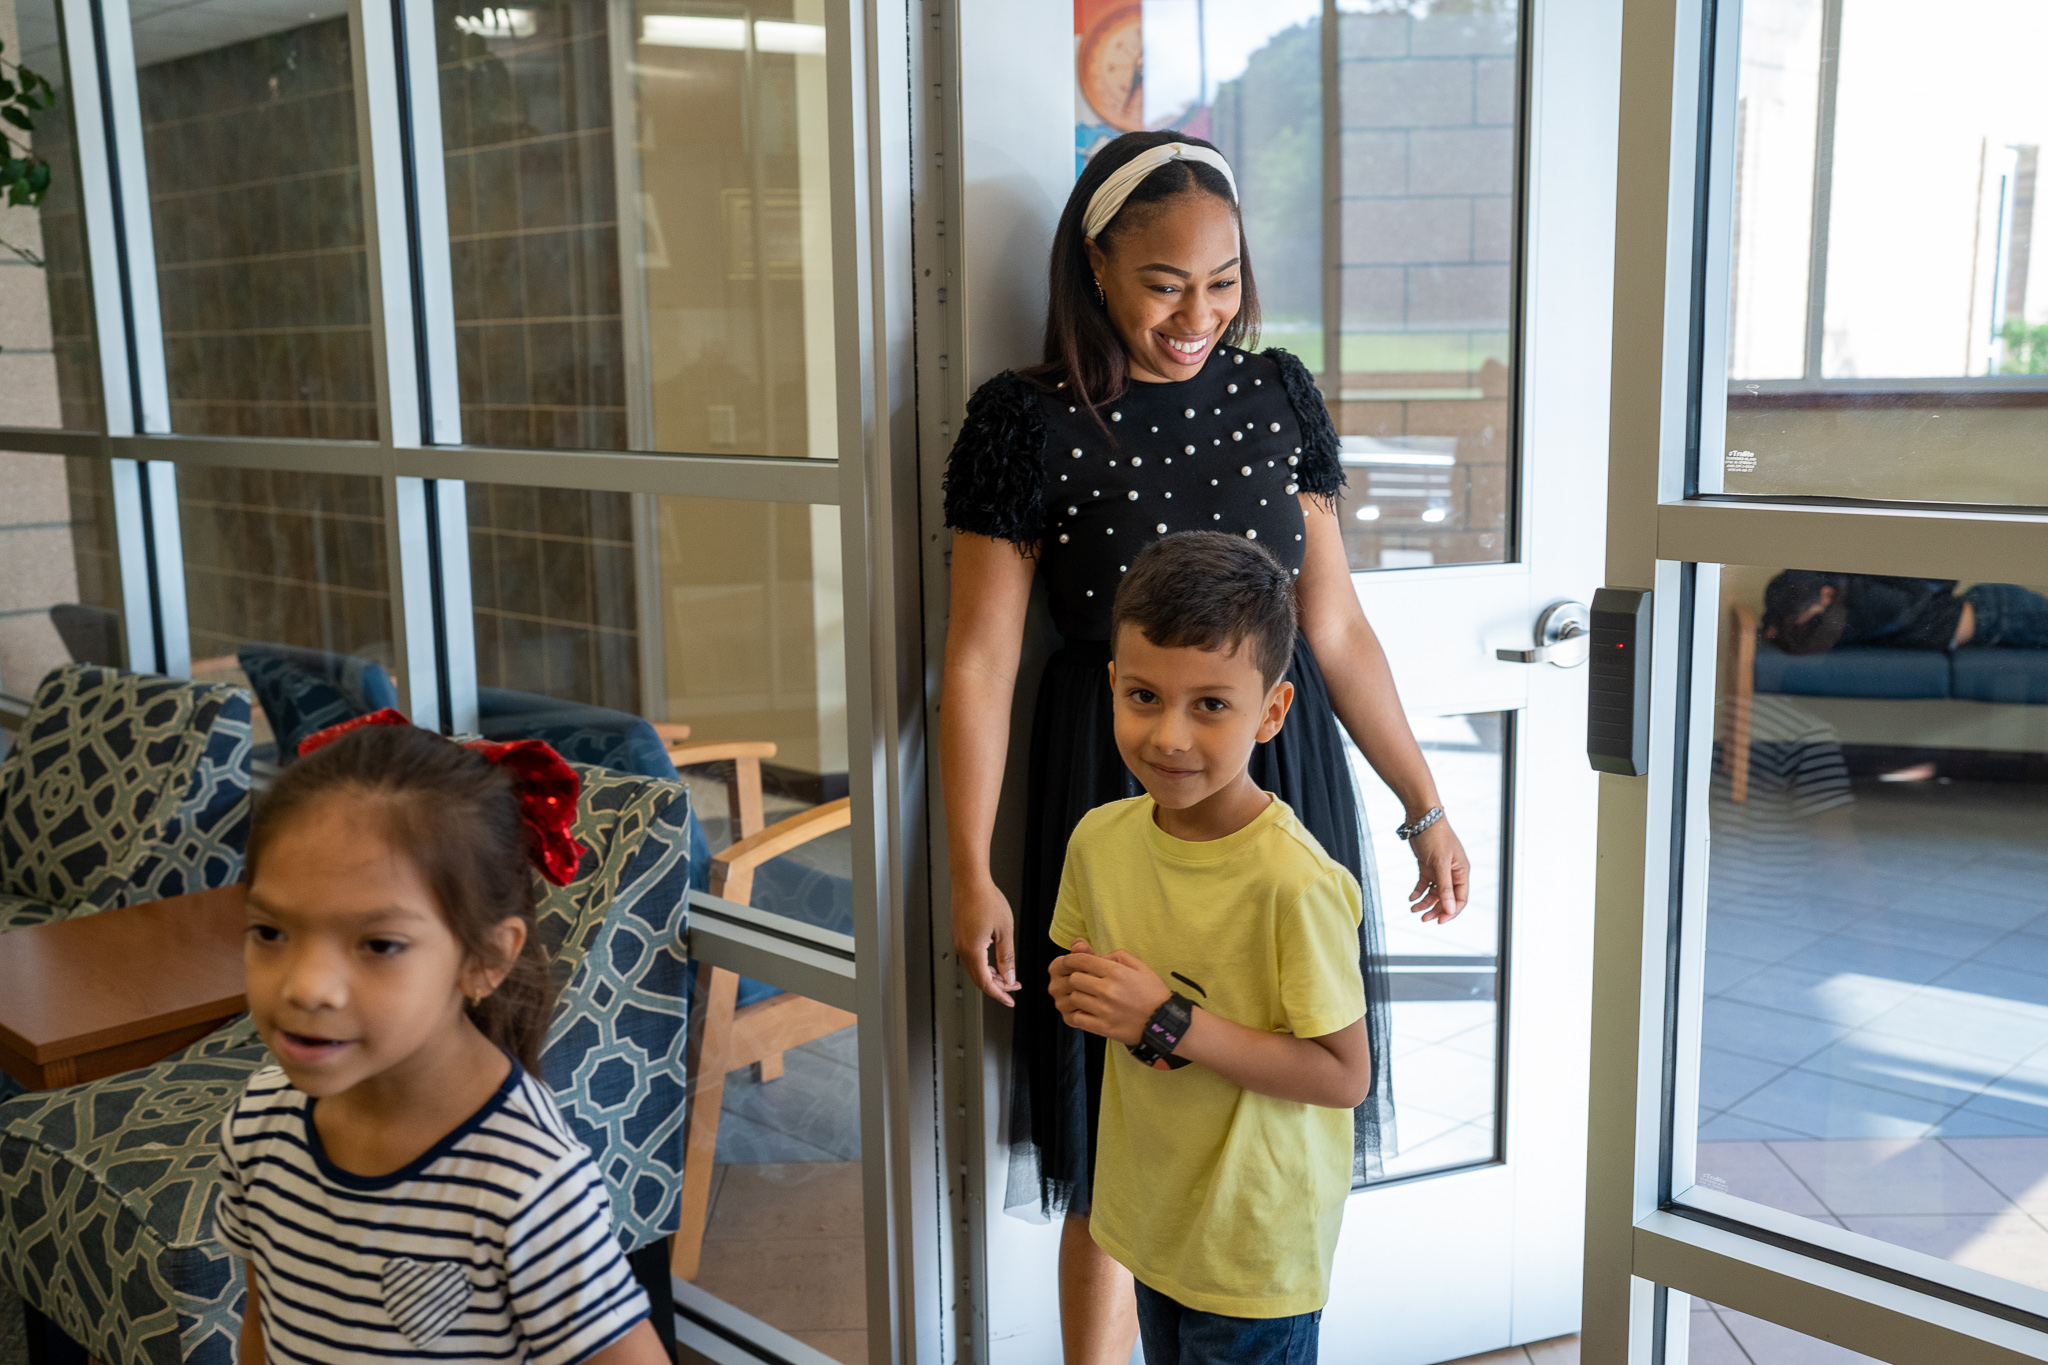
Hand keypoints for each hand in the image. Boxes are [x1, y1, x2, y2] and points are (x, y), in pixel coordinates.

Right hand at [951, 875, 1018, 1004]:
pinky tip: (994, 959)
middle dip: (997, 986)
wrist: (970, 880)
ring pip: (974, 968)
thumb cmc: (986, 900)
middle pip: (978, 978)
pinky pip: (970, 956)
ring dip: (990, 975)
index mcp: (973, 951)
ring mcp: (959, 941)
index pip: (985, 983)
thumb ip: (1007, 957)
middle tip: (1013, 987)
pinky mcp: (959, 934)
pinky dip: (983, 964)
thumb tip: (1009, 977)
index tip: (1010, 1000)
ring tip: (1006, 975)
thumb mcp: (1004, 932)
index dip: (999, 994)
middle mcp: (962, 948)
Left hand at [1048, 938, 1170, 1044]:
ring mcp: (1104, 1010)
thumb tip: (1097, 957)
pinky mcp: (1103, 1027)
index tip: (1069, 962)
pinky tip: (1084, 1012)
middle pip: (1074, 979)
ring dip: (1076, 996)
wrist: (1164, 1022)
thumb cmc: (1153, 993)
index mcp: (1116, 972)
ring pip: (1074, 998)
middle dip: (1074, 978)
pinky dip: (1076, 1014)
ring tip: (1083, 997)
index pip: (1082, 961)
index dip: (1070, 959)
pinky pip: (1077, 1018)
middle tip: (1079, 981)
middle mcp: (1107, 990)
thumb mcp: (1141, 967)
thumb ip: (1118, 956)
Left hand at [1406, 818, 1469, 923]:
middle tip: (1423, 918)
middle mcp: (1452, 872)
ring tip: (1413, 909)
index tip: (1439, 920)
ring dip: (1425, 902)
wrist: (1422, 818)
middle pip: (1447, 898)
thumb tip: (1450, 909)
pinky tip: (1411, 898)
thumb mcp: (1440, 863)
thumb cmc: (1435, 836)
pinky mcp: (1428, 866)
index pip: (1461, 898)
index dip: (1451, 911)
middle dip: (1436, 909)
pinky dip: (1418, 892)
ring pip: (1434, 892)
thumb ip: (1444, 887)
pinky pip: (1424, 884)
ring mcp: (1440, 869)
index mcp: (1462, 872)